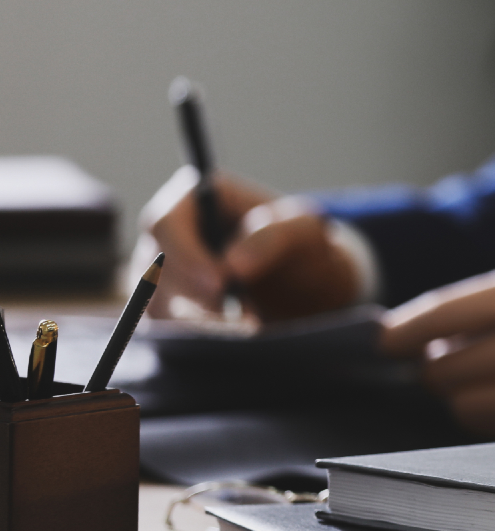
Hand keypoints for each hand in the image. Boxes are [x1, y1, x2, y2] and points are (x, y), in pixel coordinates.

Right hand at [134, 167, 364, 322]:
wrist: (298, 283)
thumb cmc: (299, 245)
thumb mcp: (303, 231)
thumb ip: (272, 238)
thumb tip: (233, 266)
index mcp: (192, 196)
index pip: (164, 225)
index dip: (186, 256)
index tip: (221, 285)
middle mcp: (165, 232)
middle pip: (154, 268)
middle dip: (199, 296)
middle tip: (244, 315)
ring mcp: (155, 270)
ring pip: (156, 303)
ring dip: (203, 319)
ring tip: (250, 320)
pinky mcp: (159, 304)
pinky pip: (164, 328)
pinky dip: (200, 334)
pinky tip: (235, 331)